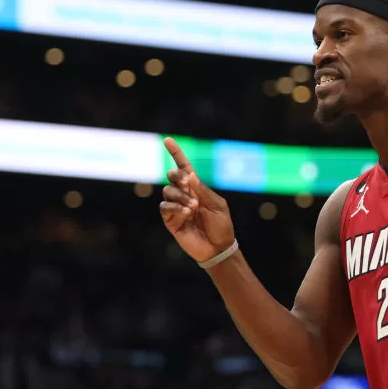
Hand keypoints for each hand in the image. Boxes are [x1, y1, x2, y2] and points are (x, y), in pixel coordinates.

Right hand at [159, 138, 235, 263]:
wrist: (218, 248)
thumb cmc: (221, 226)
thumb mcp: (217, 205)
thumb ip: (202, 190)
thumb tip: (189, 175)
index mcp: (196, 188)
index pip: (183, 167)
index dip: (176, 153)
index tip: (168, 140)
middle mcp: (184, 195)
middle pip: (172, 177)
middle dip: (177, 176)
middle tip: (187, 184)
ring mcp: (176, 208)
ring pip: (168, 191)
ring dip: (180, 196)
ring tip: (193, 207)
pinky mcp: (171, 221)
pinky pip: (165, 207)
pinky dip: (176, 208)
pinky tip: (187, 213)